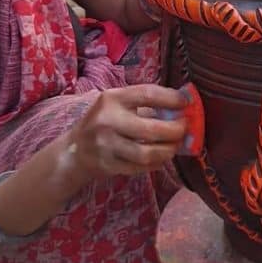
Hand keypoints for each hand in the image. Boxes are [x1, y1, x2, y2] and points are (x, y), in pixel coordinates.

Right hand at [70, 84, 188, 179]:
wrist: (75, 149)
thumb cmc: (105, 121)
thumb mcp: (118, 104)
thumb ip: (146, 104)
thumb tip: (184, 105)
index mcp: (112, 98)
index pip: (148, 94)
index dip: (171, 98)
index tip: (186, 102)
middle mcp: (107, 121)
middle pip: (151, 129)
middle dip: (175, 131)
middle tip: (184, 130)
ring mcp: (106, 145)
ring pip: (147, 153)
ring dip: (168, 150)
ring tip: (175, 146)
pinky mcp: (108, 165)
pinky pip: (140, 167)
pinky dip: (156, 163)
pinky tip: (161, 157)